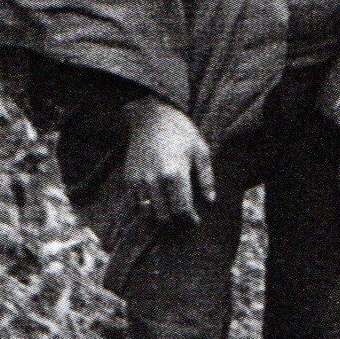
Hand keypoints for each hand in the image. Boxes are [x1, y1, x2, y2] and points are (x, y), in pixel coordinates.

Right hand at [122, 99, 214, 224]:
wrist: (153, 116)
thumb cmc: (181, 132)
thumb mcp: (201, 151)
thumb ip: (206, 178)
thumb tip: (210, 201)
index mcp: (175, 174)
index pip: (181, 209)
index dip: (189, 220)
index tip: (195, 222)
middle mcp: (154, 180)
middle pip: (163, 216)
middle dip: (175, 220)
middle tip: (183, 217)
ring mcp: (138, 180)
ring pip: (147, 213)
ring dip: (159, 215)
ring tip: (170, 210)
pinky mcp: (128, 178)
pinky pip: (135, 203)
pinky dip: (145, 207)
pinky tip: (156, 201)